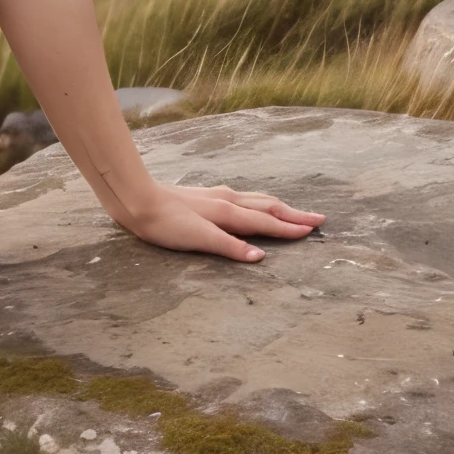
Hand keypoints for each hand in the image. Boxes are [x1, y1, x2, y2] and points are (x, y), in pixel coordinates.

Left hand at [116, 183, 324, 262]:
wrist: (136, 199)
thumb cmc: (164, 223)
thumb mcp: (197, 239)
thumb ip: (229, 247)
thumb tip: (261, 257)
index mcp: (228, 212)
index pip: (266, 221)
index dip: (290, 227)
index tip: (314, 229)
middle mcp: (227, 200)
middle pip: (267, 206)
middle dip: (293, 214)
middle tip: (318, 218)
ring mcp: (216, 196)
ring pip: (256, 199)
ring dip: (278, 206)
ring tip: (294, 211)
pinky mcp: (205, 196)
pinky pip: (243, 198)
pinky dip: (259, 202)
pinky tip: (252, 204)